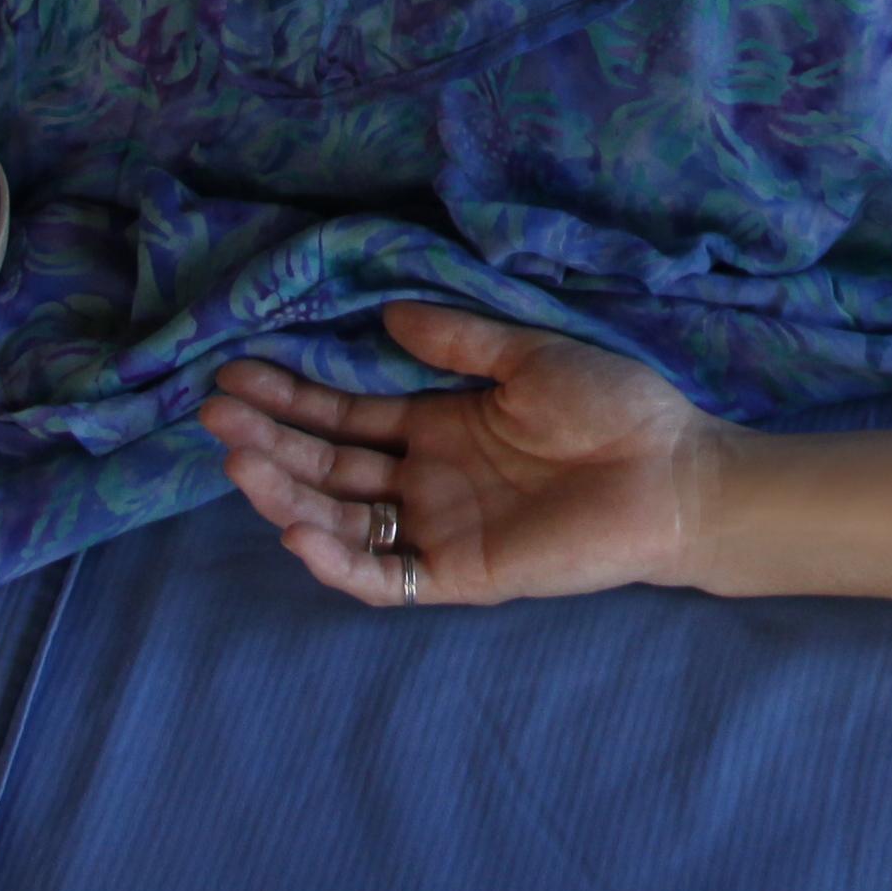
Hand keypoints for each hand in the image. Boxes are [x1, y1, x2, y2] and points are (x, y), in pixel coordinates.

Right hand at [198, 304, 721, 609]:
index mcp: (442, 426)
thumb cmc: (617, 410)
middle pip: (329, 467)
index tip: (235, 373)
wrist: (678, 475)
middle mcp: (429, 480)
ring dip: (287, 494)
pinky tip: (297, 528)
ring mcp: (440, 529)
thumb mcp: (530, 358)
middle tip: (214, 415)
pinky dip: (339, 560)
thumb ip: (459, 343)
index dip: (291, 397)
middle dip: (270, 441)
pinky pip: (386, 576)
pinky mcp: (461, 574)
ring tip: (240, 460)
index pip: (346, 417)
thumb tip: (386, 313)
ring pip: (343, 519)